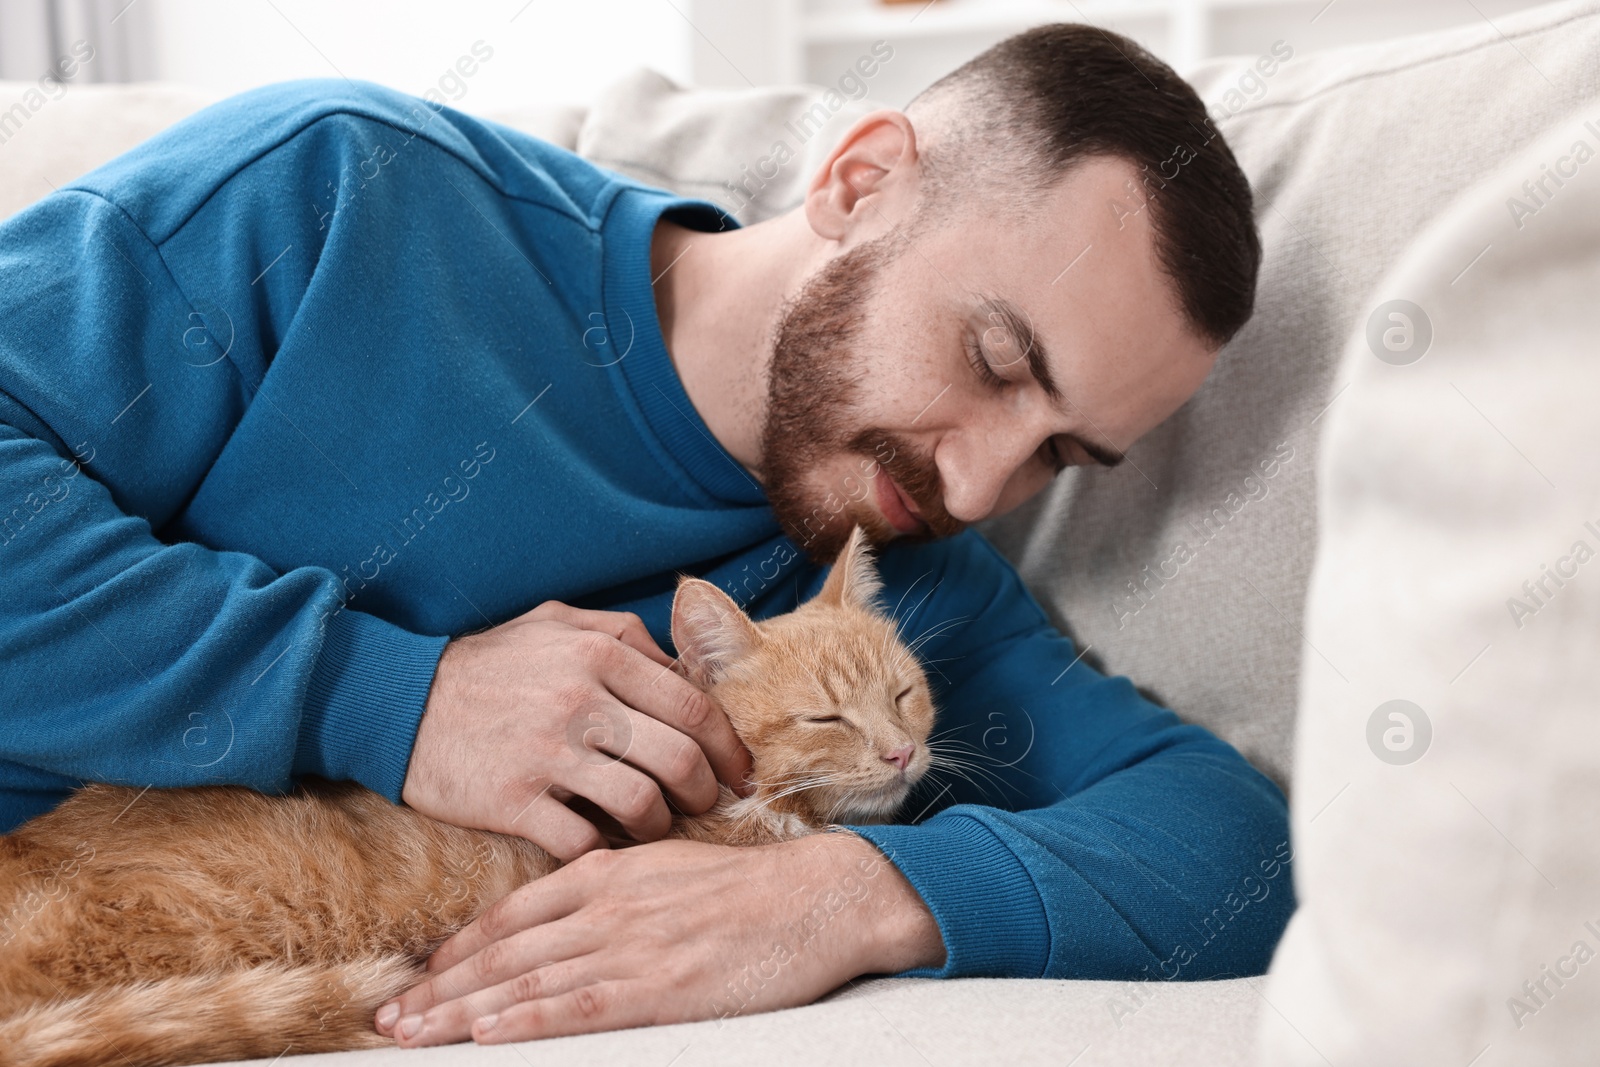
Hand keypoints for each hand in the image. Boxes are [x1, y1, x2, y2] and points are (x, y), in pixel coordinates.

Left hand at [372, 831, 946, 1045]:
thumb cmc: (755, 886)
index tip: (419, 973)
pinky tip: (486, 1034)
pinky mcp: (662, 986)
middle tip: (387, 1015)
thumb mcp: (673, 868)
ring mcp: (632, 945)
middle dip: (440, 987)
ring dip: (461, 1010)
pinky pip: (579, 1005)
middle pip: (505, 950)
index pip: (513, 911)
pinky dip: (527, 1019)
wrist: (820, 895)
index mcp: (610, 872)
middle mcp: (608, 905)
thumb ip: (618, 885)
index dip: (461, 946)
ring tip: (410, 1033)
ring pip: (527, 980)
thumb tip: (574, 907)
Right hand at [403, 600, 754, 858]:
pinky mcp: (513, 801)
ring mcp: (546, 753)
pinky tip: (607, 844)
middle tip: (708, 805)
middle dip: (707, 792)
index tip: (739, 771)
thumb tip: (686, 668)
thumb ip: (625, 636)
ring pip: (643, 805)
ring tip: (658, 826)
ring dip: (663, 826)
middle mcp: (580, 700)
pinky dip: (606, 849)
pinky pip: (584, 840)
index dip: (729, 747)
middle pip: (680, 759)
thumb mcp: (557, 623)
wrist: (396, 700)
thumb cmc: (488, 663)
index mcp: (599, 652)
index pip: (695, 705)